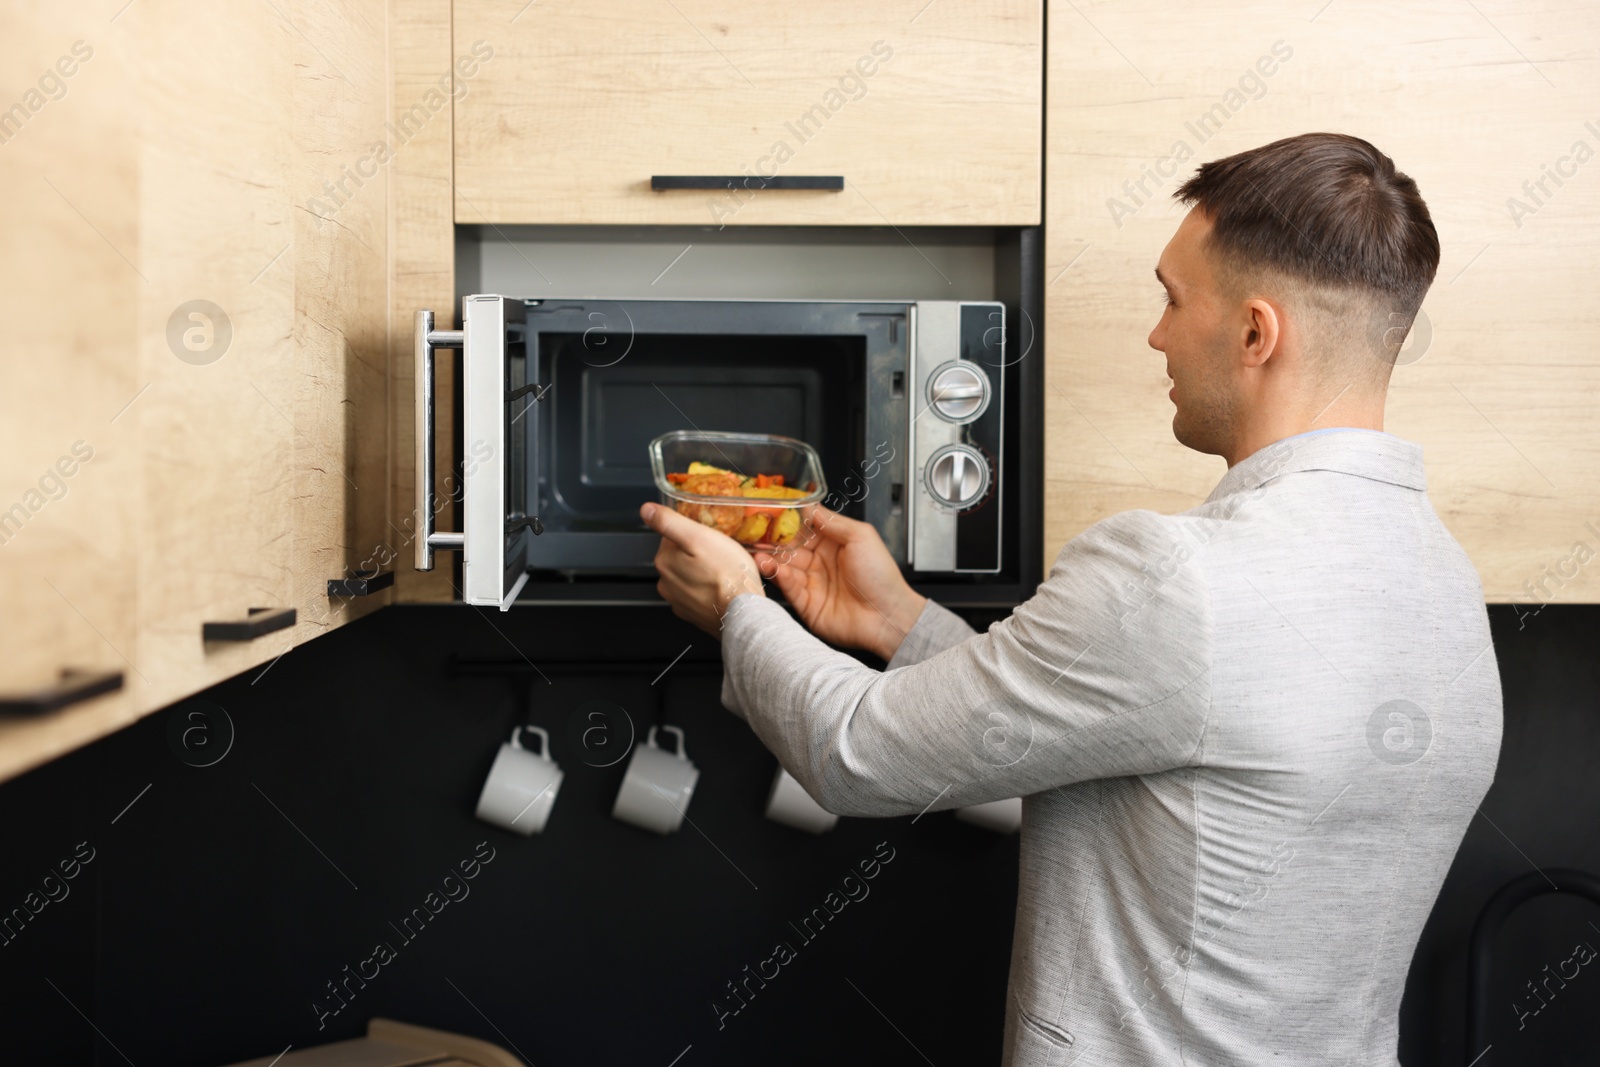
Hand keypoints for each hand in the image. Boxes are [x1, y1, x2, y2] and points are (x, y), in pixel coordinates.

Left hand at [641, 501, 767, 636]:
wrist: (743, 614)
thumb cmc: (727, 574)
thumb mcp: (699, 536)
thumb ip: (669, 522)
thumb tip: (646, 510)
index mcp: (664, 561)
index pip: (673, 537)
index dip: (693, 534)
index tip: (709, 537)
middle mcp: (666, 584)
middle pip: (680, 557)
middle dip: (697, 553)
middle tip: (720, 554)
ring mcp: (679, 602)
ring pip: (689, 576)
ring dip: (703, 572)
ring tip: (724, 572)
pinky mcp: (694, 615)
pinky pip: (698, 595)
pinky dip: (708, 591)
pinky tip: (722, 588)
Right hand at [752, 505, 925, 662]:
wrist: (887, 615)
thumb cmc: (881, 575)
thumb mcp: (861, 536)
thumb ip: (832, 521)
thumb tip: (810, 506)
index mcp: (833, 544)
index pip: (803, 529)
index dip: (786, 522)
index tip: (769, 513)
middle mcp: (820, 563)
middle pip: (788, 548)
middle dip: (770, 541)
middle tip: (752, 533)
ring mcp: (812, 583)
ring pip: (784, 568)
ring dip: (769, 559)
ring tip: (757, 553)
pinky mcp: (806, 605)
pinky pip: (788, 588)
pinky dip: (777, 577)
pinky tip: (769, 567)